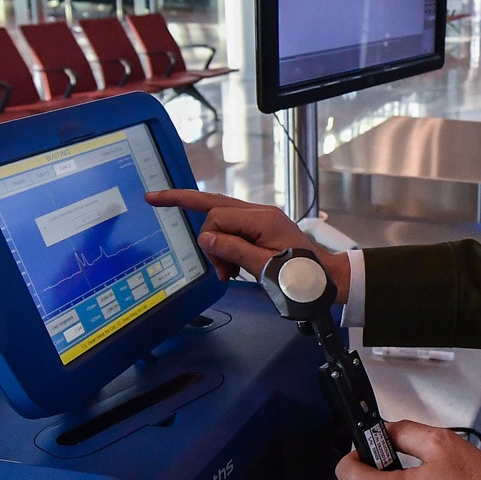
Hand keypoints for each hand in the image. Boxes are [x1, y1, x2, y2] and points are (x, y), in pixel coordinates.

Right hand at [145, 189, 347, 295]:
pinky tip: (229, 270)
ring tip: (225, 274)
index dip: (208, 239)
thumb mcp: (266, 269)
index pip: (218, 216)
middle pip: (214, 201)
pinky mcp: (262, 229)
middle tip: (153, 199)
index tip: (218, 267)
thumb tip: (206, 238)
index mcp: (263, 219)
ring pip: (222, 218)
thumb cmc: (301, 277)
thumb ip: (234, 251)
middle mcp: (261, 213)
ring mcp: (262, 220)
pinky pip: (233, 231)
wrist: (327, 280)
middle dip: (183, 200)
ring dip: (214, 244)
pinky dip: (225, 248)